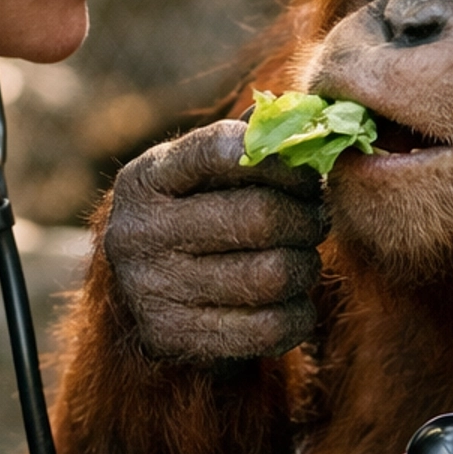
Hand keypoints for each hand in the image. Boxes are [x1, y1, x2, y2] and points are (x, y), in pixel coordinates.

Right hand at [104, 118, 328, 362]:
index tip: (306, 174)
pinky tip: (291, 302)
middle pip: (261, 217)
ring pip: (273, 274)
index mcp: (145, 179)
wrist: (151, 304)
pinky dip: (298, 315)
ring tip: (301, 260)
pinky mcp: (171, 337)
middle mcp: (137, 232)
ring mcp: (149, 289)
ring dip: (305, 267)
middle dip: (306, 219)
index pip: (223, 149)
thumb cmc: (197, 221)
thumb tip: (305, 116)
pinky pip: (270, 327)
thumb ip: (250, 141)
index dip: (282, 159)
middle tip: (316, 220)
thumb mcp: (204, 176)